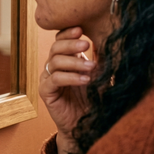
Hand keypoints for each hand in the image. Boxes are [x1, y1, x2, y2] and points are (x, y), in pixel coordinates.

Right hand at [39, 27, 94, 153]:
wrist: (89, 124)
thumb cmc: (94, 99)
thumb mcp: (101, 74)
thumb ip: (100, 57)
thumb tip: (107, 37)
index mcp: (65, 59)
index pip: (61, 39)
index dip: (68, 33)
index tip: (81, 28)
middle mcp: (54, 66)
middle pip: (56, 47)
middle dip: (71, 43)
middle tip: (86, 44)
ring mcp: (48, 78)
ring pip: (55, 62)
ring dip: (74, 62)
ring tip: (91, 68)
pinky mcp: (46, 92)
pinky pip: (55, 79)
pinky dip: (70, 77)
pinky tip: (84, 80)